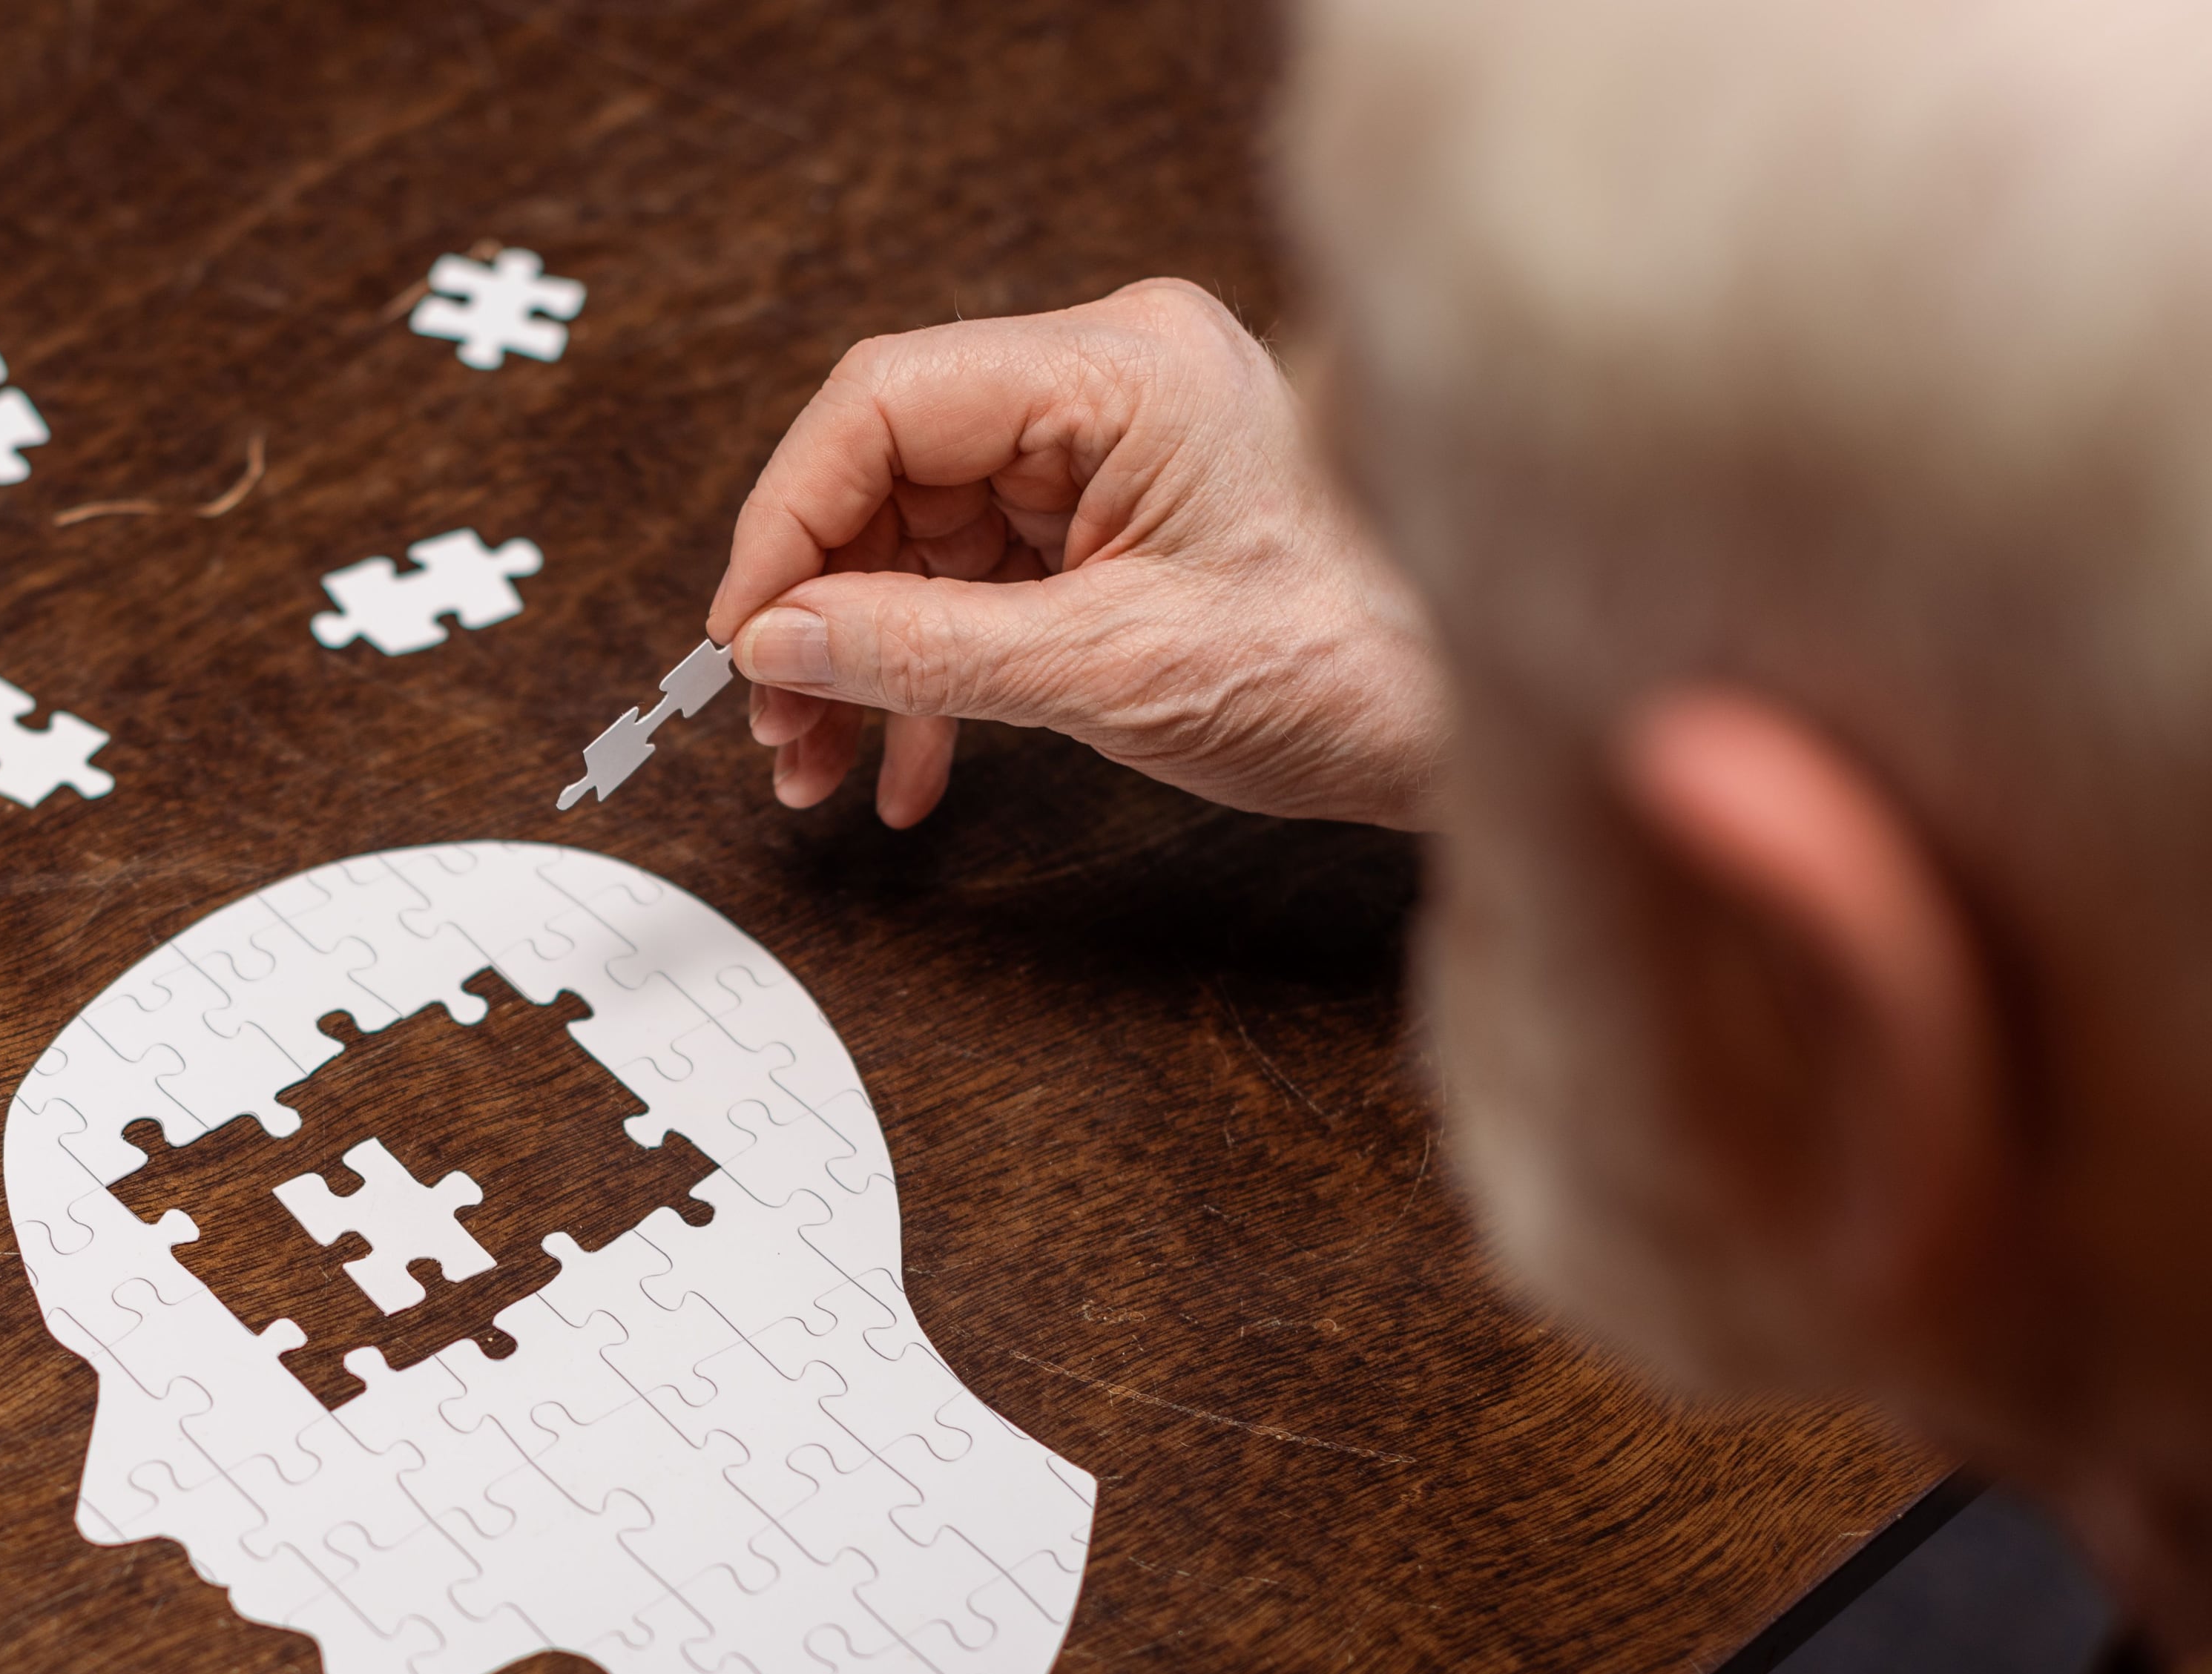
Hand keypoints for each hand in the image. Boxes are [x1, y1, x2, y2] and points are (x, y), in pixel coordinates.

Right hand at [706, 278, 1451, 828]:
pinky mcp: (1115, 518)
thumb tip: (778, 644)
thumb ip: (923, 651)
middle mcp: (1111, 384)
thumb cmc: (1351, 668)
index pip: (886, 404)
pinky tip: (905, 765)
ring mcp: (1111, 449)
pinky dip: (930, 673)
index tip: (743, 636)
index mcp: (1122, 369)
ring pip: (920, 538)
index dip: (788, 521)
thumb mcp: (1110, 670)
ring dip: (860, 659)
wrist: (1468, 719)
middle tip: (778, 724)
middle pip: (891, 471)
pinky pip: (978, 580)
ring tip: (821, 764)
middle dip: (819, 609)